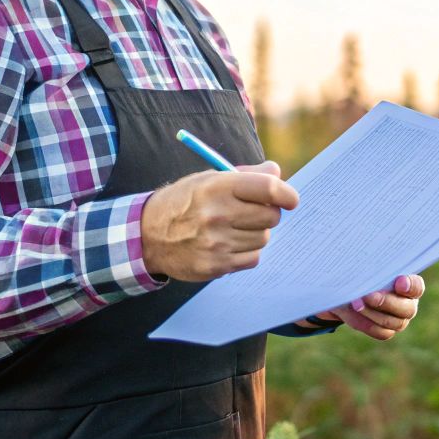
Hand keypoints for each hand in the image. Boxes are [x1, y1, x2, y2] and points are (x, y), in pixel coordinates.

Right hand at [139, 161, 297, 281]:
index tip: (290, 199)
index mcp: (217, 186)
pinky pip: (253, 258)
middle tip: (254, 212)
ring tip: (235, 228)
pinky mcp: (215, 265)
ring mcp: (216, 242)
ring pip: (263, 238)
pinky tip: (229, 244)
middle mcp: (217, 214)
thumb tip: (277, 173)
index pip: (268, 188)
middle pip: (271, 216)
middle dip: (269, 213)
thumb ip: (246, 175)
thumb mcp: (209, 178)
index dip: (286, 194)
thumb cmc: (185, 201)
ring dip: (256, 233)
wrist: (147, 235)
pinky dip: (247, 252)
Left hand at [312, 273, 424, 340]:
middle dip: (386, 302)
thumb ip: (373, 270)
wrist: (350, 291)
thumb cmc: (363, 274)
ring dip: (372, 313)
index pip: (417, 287)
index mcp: (410, 285)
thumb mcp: (367, 268)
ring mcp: (399, 320)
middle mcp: (409, 304)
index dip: (410, 286)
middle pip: (408, 309)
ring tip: (355, 303)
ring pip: (393, 322)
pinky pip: (381, 332)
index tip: (399, 282)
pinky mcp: (386, 331)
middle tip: (368, 296)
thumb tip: (369, 270)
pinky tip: (353, 313)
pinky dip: (366, 323)